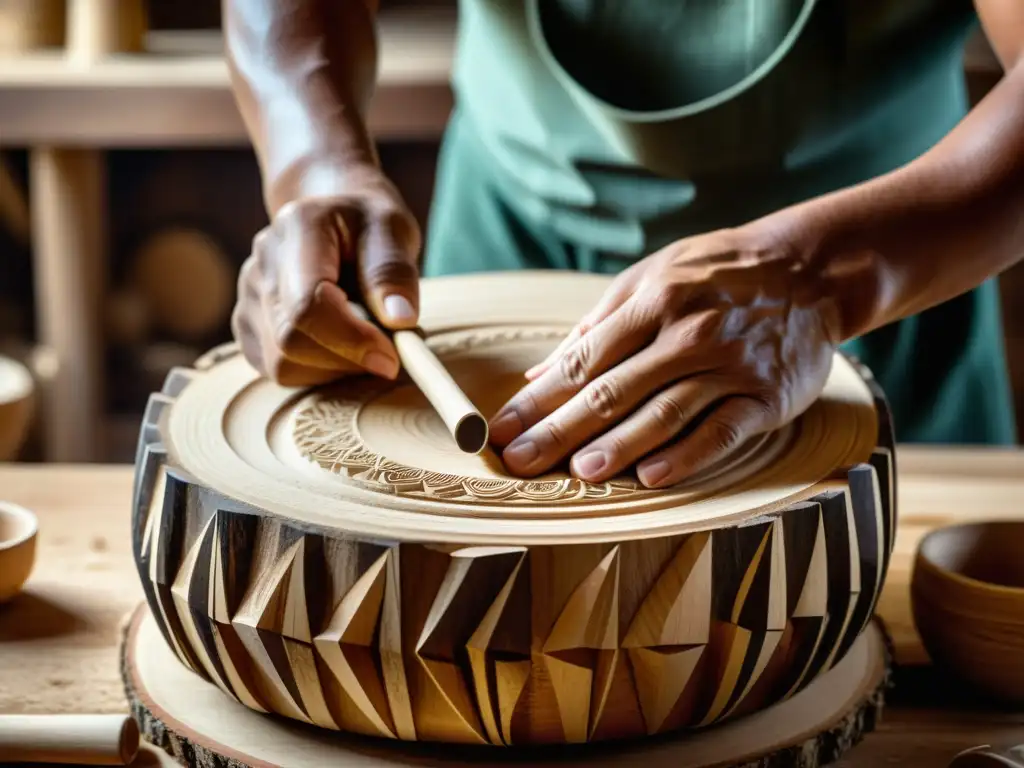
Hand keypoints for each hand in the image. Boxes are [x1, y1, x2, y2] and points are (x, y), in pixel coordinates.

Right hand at [232, 168, 420, 385]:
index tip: (392, 358)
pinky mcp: (248, 328)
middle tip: (390, 352)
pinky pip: (280, 372)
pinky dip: (319, 372)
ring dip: (336, 369)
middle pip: (291, 341)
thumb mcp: (393, 232)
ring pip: (283, 366)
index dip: (351, 341)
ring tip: (365, 339)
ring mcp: (248, 297)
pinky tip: (340, 345)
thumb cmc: (369, 227)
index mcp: (298, 229)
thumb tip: (400, 320)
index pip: (308, 304)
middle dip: (348, 360)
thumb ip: (394, 273)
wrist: (335, 222)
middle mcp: (263, 263)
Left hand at [488, 226, 840, 486]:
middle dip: (560, 430)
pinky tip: (652, 478)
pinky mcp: (766, 396)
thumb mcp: (655, 275)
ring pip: (664, 412)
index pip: (583, 360)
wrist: (811, 270)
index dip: (539, 399)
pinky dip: (687, 456)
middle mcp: (687, 332)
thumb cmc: (718, 274)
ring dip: (618, 446)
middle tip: (520, 462)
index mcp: (653, 300)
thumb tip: (539, 374)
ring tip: (578, 474)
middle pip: (613, 390)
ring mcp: (729, 365)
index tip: (502, 429)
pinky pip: (721, 430)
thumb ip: (597, 324)